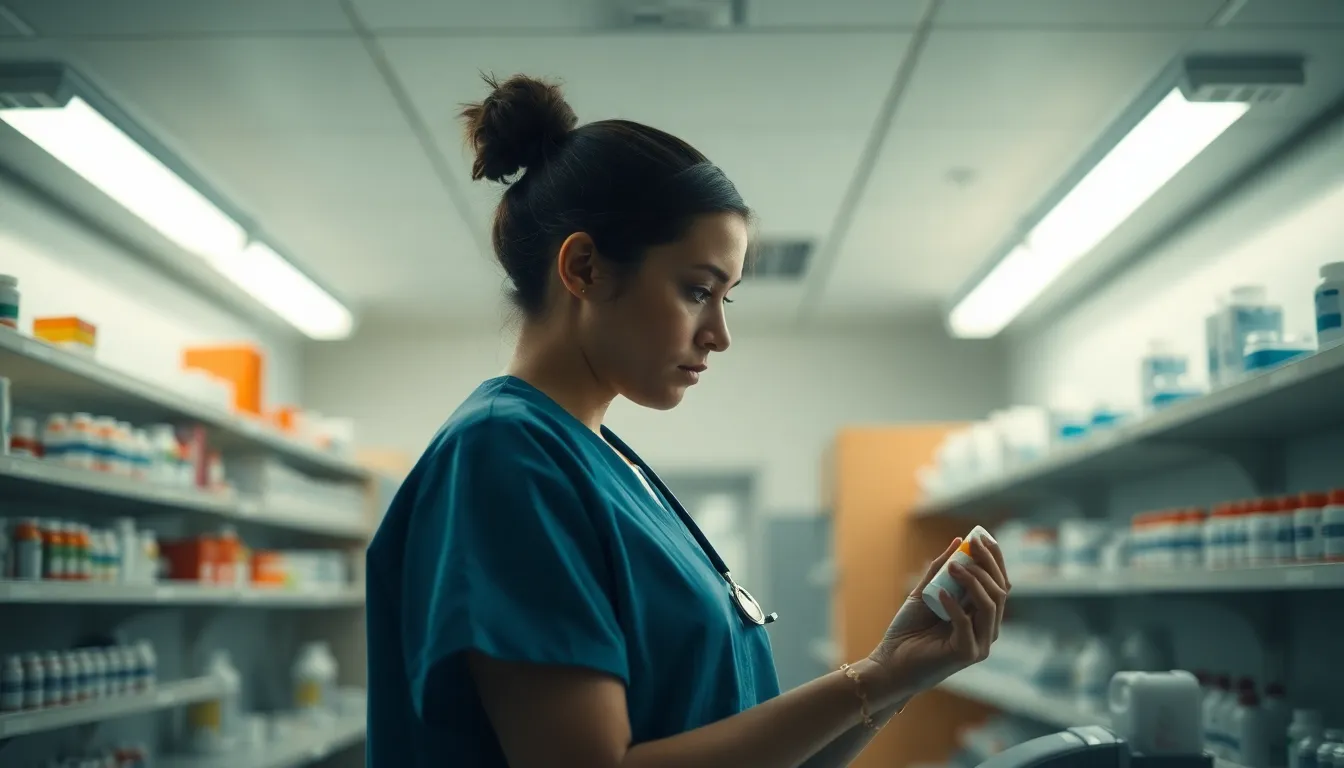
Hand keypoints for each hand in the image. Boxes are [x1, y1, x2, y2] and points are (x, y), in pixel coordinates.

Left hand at [865, 535, 1010, 703]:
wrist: (890, 662)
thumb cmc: (908, 630)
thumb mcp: (925, 592)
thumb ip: (941, 570)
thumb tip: (957, 541)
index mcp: (981, 615)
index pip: (1000, 583)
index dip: (995, 559)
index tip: (982, 536)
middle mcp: (986, 629)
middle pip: (1000, 592)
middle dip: (987, 564)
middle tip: (971, 544)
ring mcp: (979, 643)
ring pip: (990, 605)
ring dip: (973, 581)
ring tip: (953, 567)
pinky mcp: (966, 654)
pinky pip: (966, 623)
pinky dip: (954, 605)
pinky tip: (939, 593)